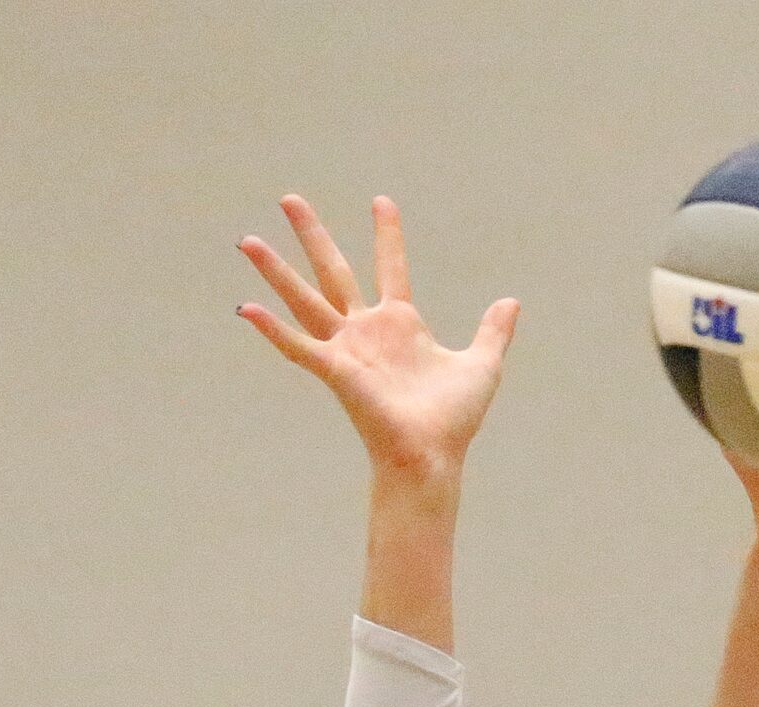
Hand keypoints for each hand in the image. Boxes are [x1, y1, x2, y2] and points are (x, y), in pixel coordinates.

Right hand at [238, 195, 517, 479]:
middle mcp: (367, 331)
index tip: (382, 201)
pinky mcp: (335, 372)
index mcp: (400, 325)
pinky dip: (273, 330)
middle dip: (313, 235)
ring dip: (275, 271)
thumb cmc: (453, 419)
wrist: (435, 456)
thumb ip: (493, 331)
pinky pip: (297, 347)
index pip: (391, 268)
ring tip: (246, 240)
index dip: (387, 236)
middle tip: (290, 198)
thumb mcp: (482, 365)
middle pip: (334, 271)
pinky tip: (247, 307)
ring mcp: (347, 350)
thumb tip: (511, 301)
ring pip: (304, 300)